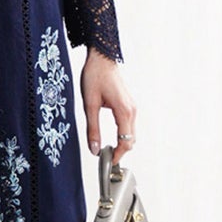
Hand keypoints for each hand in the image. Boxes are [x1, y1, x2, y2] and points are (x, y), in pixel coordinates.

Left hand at [81, 49, 135, 163]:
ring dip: (122, 143)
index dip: (117, 155)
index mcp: (124, 111)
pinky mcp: (129, 105)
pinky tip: (112, 138)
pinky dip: (123, 135)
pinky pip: (129, 126)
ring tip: (107, 149)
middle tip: (105, 158)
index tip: (108, 163)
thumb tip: (94, 149)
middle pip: (131, 140)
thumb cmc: (95, 76)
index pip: (126, 142)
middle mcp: (132, 111)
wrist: (101, 58)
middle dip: (120, 152)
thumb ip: (92, 129)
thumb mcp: (89, 105)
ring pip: (131, 134)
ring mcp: (132, 108)